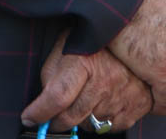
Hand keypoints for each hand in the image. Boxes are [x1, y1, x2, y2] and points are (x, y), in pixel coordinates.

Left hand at [22, 31, 153, 132]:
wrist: (136, 37)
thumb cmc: (94, 43)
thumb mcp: (66, 47)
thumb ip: (51, 74)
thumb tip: (40, 105)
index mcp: (84, 61)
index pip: (57, 97)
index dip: (39, 112)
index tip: (29, 117)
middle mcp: (105, 80)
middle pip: (71, 117)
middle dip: (56, 121)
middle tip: (52, 116)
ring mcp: (122, 95)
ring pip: (90, 124)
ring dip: (82, 118)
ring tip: (84, 99)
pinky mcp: (136, 106)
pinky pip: (111, 127)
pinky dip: (103, 120)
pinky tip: (102, 103)